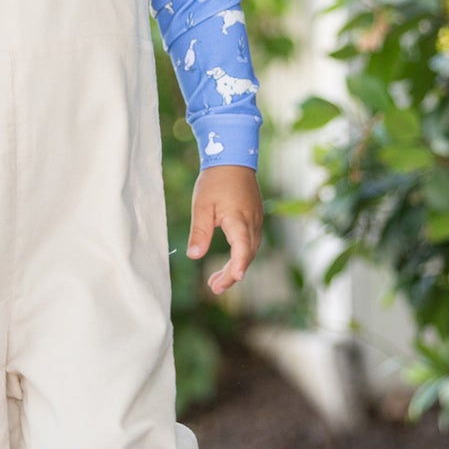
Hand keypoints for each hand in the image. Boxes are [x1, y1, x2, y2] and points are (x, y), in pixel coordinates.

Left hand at [187, 165, 262, 294]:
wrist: (233, 159)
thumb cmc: (215, 180)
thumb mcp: (201, 205)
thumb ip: (199, 232)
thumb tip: (193, 256)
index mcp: (239, 219)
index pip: (242, 247)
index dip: (239, 265)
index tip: (235, 278)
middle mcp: (252, 223)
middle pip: (247, 255)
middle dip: (231, 274)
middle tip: (213, 288)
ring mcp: (255, 221)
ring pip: (249, 251)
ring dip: (236, 267)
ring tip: (215, 282)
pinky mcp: (254, 219)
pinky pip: (250, 243)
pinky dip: (240, 256)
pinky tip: (229, 262)